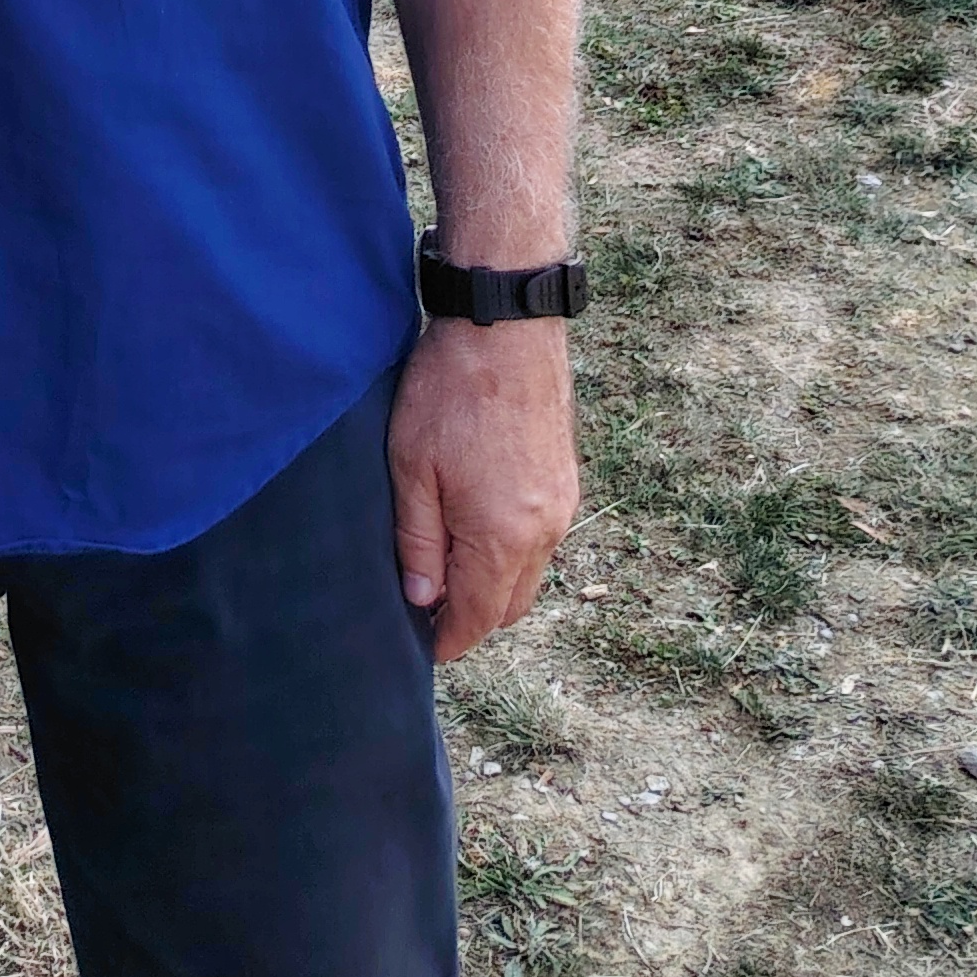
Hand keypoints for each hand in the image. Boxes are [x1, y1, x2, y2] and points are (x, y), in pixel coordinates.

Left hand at [387, 319, 577, 661]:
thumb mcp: (410, 468)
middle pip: (510, 606)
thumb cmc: (448, 392)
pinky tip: (477, 528)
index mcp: (502, 537)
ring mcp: (561, 507)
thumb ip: (417, 541)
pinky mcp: (565, 483)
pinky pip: (541, 543)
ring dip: (493, 584)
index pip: (478, 617)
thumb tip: (422, 599)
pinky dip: (512, 553)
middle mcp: (543, 533)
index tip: (425, 649)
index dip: (449, 640)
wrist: (505, 328)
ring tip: (447, 565)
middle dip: (472, 617)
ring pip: (529, 576)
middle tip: (428, 607)